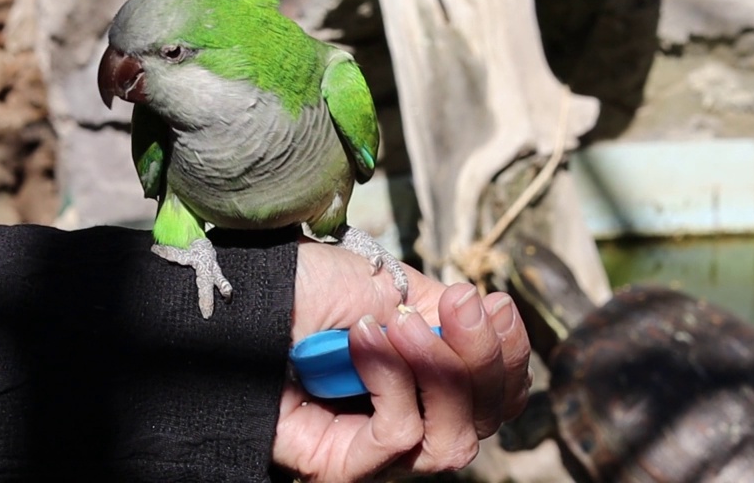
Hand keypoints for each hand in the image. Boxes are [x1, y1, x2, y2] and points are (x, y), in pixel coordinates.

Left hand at [273, 240, 530, 481]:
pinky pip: (397, 436)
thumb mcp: (391, 289)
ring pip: (451, 442)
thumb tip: (492, 324)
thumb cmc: (306, 288)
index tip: (495, 303)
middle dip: (482, 358)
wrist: (244, 295)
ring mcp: (377, 450)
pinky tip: (362, 339)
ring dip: (438, 371)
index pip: (497, 393)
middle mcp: (412, 420)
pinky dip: (391, 382)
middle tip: (458, 302)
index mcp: (429, 381)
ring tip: (397, 323)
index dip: (509, 354)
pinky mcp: (343, 465)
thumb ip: (444, 320)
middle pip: (485, 421)